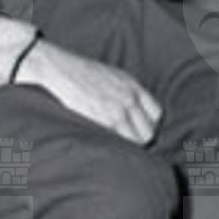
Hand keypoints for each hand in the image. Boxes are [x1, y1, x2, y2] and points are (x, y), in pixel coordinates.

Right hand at [16, 41, 161, 143]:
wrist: (62, 70)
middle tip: (126, 144)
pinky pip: (120, 143)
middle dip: (140, 140)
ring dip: (129, 147)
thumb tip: (134, 111)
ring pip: (137, 141)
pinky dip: (116, 148)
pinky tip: (106, 147)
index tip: (138, 130)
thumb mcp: (114, 76)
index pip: (156, 114)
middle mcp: (130, 99)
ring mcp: (118, 111)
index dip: (148, 125)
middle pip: (149, 132)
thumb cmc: (83, 74)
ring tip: (116, 149)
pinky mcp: (104, 121)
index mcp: (134, 86)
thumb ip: (127, 92)